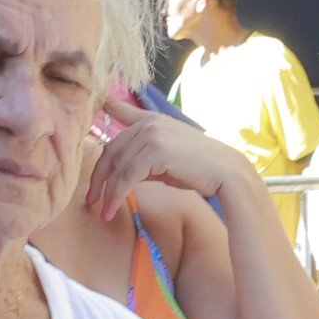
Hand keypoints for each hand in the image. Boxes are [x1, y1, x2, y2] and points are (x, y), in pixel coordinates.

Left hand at [81, 107, 261, 228]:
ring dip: (106, 191)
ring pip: (117, 165)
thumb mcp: (168, 160)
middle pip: (111, 149)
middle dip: (98, 176)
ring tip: (103, 211)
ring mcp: (152, 134)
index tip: (93, 106)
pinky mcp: (156, 150)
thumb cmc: (200, 170)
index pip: (121, 110)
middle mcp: (150, 122)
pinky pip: (127, 175)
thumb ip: (145, 160)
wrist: (227, 173)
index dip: (104, 108)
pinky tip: (111, 210)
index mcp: (153, 120)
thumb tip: (123, 175)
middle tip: (91, 198)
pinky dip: (116, 195)